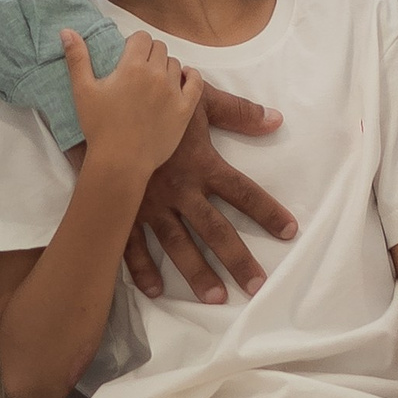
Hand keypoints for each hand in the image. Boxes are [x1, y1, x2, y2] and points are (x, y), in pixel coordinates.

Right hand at [61, 27, 200, 175]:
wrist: (120, 162)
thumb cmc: (99, 127)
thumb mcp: (82, 91)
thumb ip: (77, 58)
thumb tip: (67, 30)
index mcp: (133, 66)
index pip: (142, 38)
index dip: (134, 45)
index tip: (127, 57)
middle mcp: (157, 74)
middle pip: (159, 48)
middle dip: (148, 55)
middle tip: (137, 72)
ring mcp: (173, 91)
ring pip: (174, 64)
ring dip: (165, 67)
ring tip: (152, 83)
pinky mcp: (185, 108)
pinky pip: (196, 81)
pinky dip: (190, 76)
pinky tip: (182, 79)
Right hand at [118, 82, 295, 306]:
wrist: (107, 107)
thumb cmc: (155, 101)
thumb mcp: (199, 99)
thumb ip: (239, 111)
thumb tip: (276, 120)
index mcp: (202, 165)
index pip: (243, 192)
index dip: (267, 211)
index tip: (289, 231)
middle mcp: (180, 190)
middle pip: (215, 229)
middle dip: (237, 258)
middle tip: (257, 285)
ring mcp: (150, 204)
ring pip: (178, 245)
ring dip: (197, 273)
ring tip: (217, 298)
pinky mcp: (124, 210)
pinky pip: (133, 246)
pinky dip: (142, 269)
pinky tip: (156, 291)